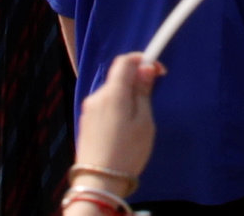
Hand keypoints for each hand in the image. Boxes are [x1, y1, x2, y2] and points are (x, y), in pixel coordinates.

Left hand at [76, 52, 165, 186]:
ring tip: (137, 120)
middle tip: (150, 99)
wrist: (99, 182)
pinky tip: (122, 129)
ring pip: (111, 93)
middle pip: (117, 77)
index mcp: (113, 93)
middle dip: (135, 82)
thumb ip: (143, 92)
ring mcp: (88, 110)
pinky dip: (116, 108)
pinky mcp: (85, 123)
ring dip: (125, 97)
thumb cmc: (128, 151)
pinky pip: (104, 106)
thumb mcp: (144, 121)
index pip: (124, 61)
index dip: (142, 59)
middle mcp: (97, 96)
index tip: (158, 71)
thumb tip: (145, 68)